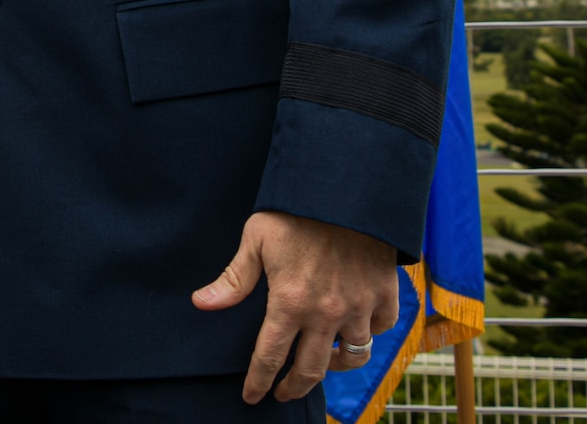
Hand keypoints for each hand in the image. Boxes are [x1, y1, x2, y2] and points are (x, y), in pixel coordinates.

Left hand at [192, 210, 399, 403]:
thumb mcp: (256, 239)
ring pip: (353, 356)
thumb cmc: (295, 211)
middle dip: (293, 388)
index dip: (258, 381)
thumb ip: (234, 278)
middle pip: (311, 370)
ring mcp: (360, 307)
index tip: (251, 396)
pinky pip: (381, 329)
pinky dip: (370, 335)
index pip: (270, 357)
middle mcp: (327, 313)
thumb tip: (201, 304)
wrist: (345, 189)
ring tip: (320, 366)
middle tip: (283, 394)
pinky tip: (356, 332)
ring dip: (334, 366)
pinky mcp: (385, 294)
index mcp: (290, 302)